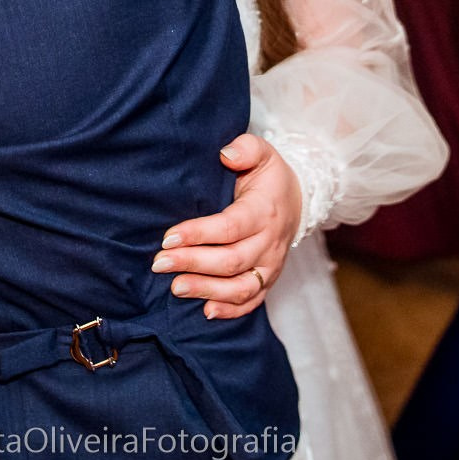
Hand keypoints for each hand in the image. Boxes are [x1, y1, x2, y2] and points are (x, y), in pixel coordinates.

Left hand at [156, 134, 300, 319]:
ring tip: (175, 288)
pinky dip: (230, 310)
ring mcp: (271, 265)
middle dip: (193, 263)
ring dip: (207, 290)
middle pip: (231, 261)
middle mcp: (270, 242)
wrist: (298, 201)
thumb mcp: (262, 153)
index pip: (229, 227)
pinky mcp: (269, 280)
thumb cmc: (269, 177)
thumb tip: (225, 154)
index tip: (167, 237)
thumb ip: (245, 148)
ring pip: (241, 287)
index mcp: (264, 211)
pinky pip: (252, 301)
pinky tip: (206, 311)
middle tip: (159, 263)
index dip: (198, 234)